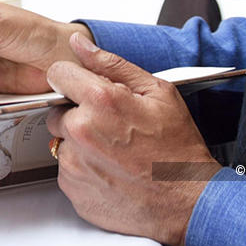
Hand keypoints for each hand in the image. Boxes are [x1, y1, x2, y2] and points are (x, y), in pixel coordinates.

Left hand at [46, 32, 218, 245]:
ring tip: (115, 152)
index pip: (57, 74)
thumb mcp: (157, 93)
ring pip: (62, 142)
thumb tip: (80, 44)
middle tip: (112, 128)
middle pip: (58, 111)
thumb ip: (112, 64)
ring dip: (81, 144)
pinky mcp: (73, 190)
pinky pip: (67, 171)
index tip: (85, 90)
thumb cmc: (177, 149)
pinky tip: (111, 171)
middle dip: (79, 115)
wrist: (187, 200)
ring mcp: (74, 165)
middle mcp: (81, 133)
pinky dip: (84, 170)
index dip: (73, 80)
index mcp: (100, 102)